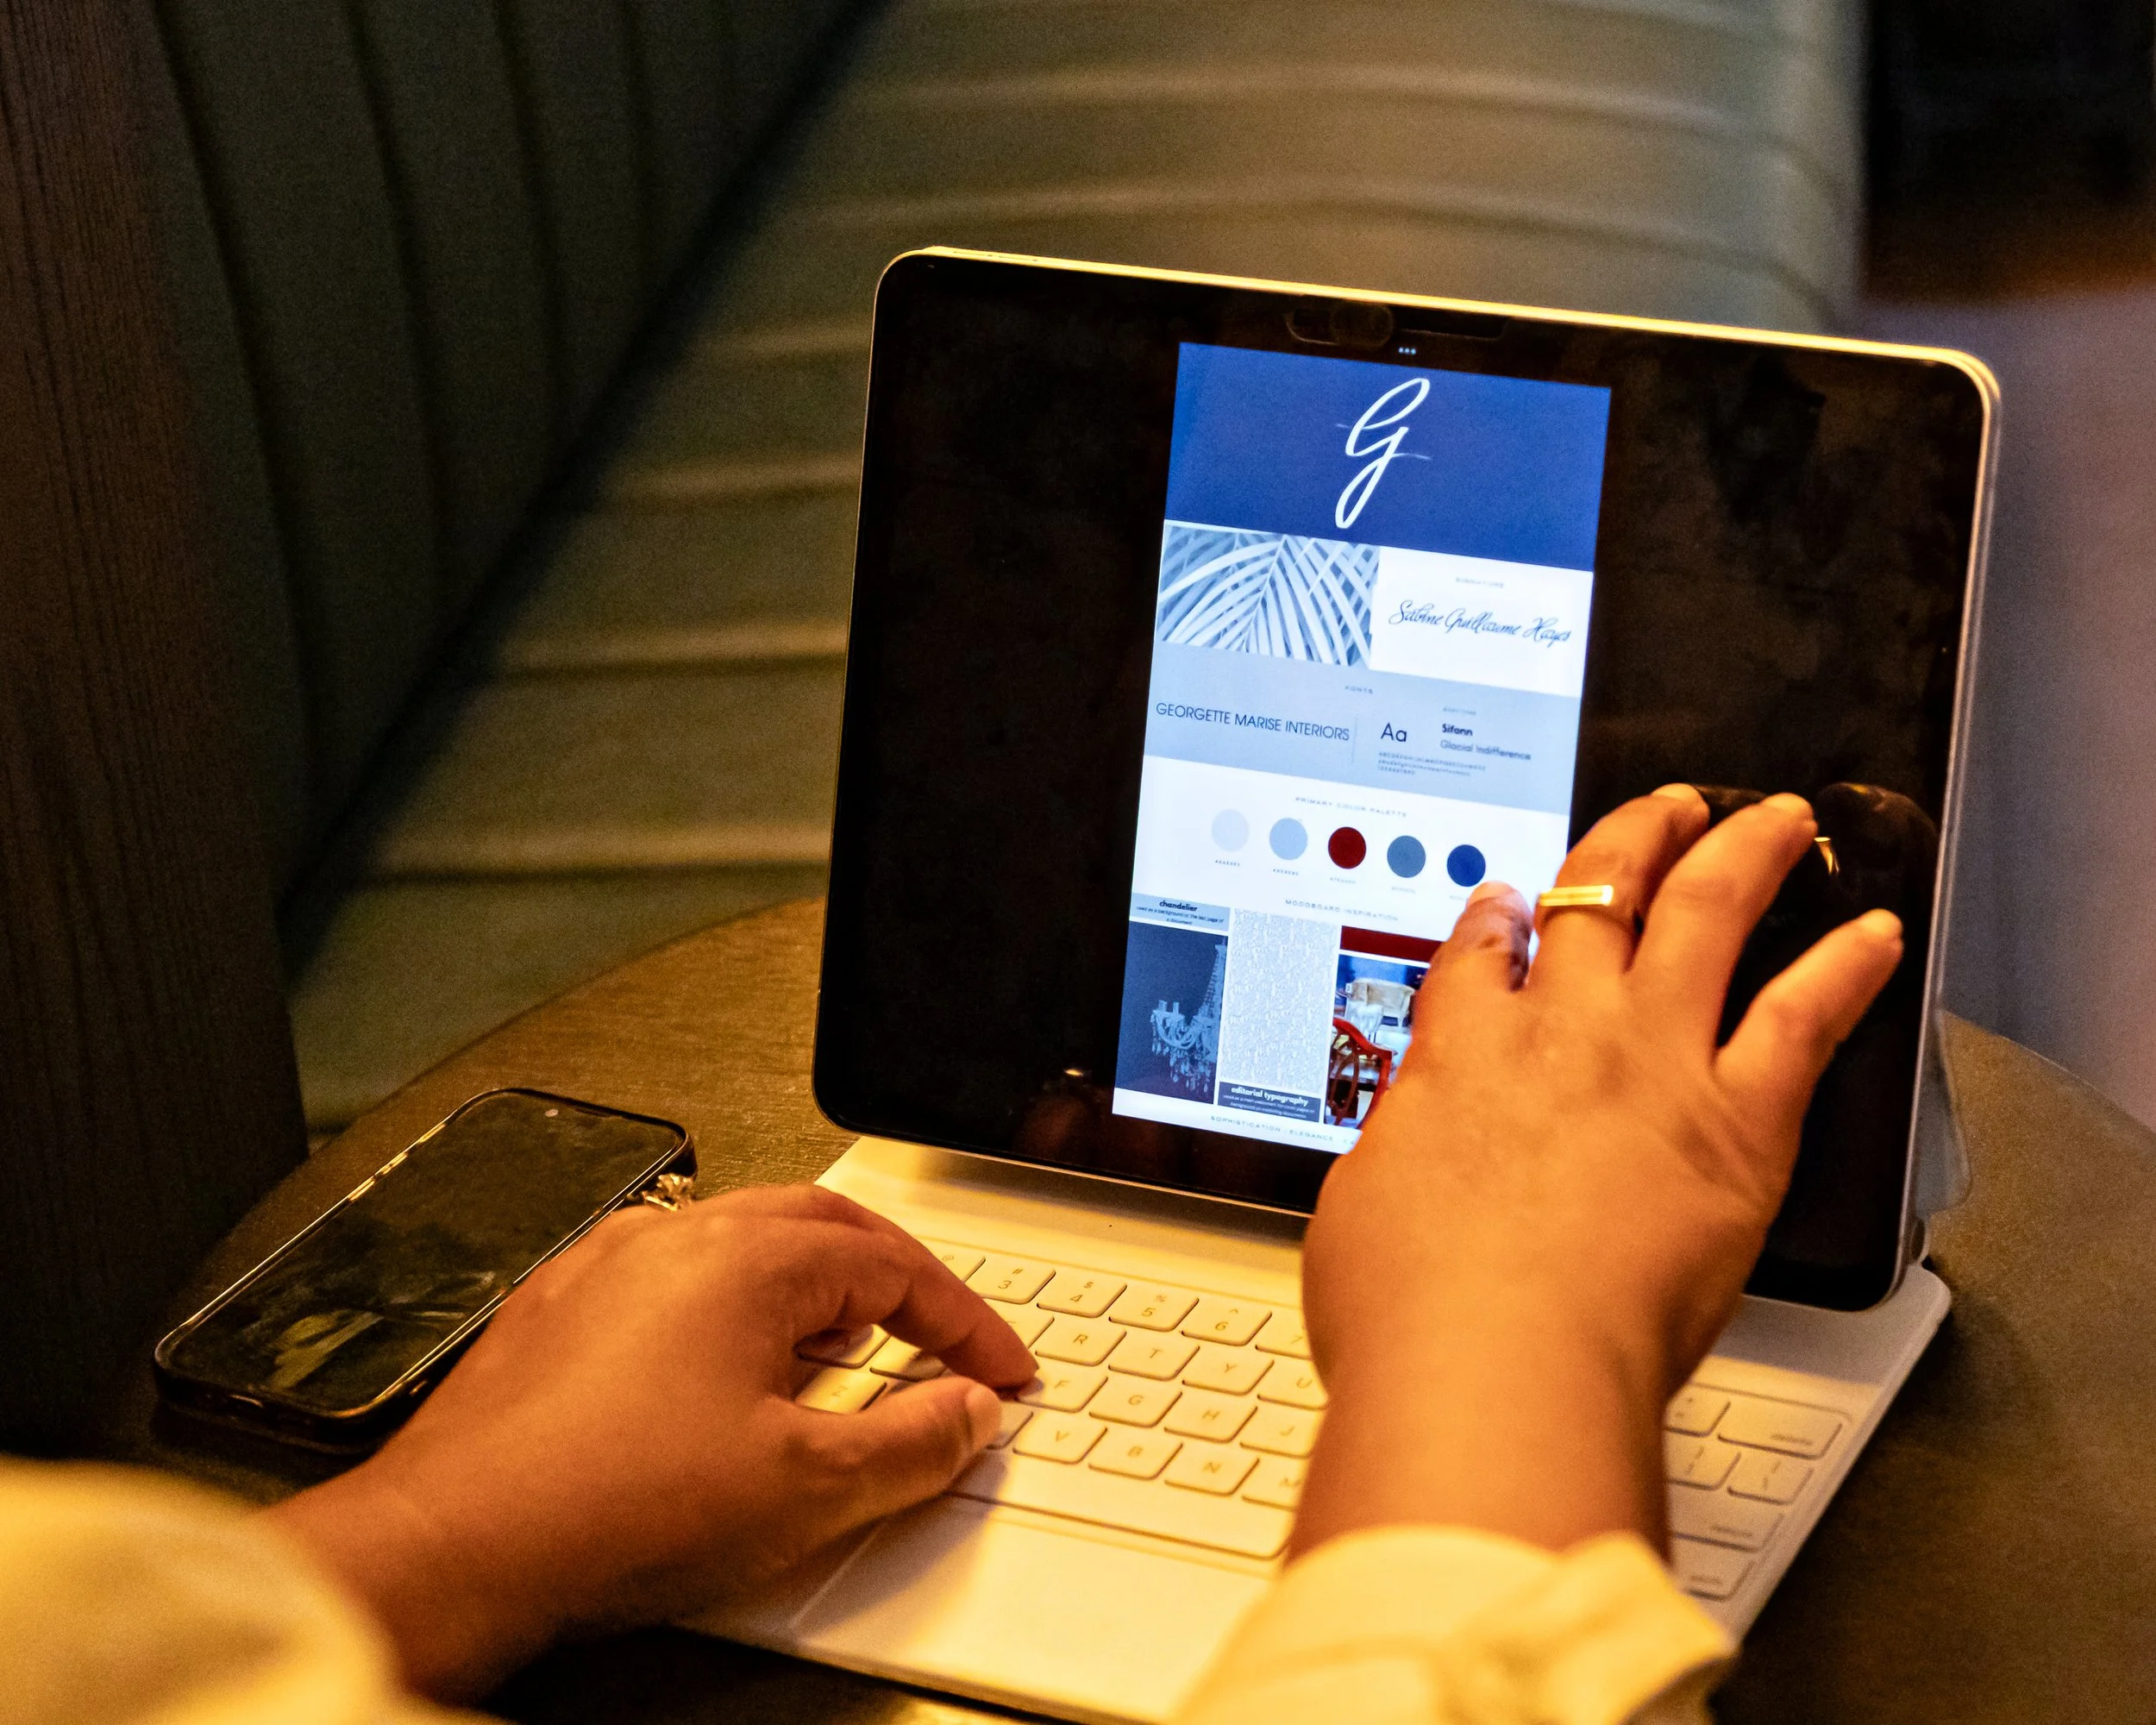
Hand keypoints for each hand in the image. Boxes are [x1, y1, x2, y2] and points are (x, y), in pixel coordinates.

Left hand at [263, 1184, 1036, 1698]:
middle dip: (895, 1283)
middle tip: (939, 1341)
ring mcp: (607, 1266)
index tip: (998, 1374)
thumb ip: (911, 1444)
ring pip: (742, 1246)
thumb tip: (967, 1415)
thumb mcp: (804, 1488)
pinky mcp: (558, 1310)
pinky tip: (730, 1377)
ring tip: (846, 1358)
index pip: (894, 1266)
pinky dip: (733, 1311)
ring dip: (812, 1291)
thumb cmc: (611, 1506)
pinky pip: (673, 1281)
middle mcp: (675, 1236)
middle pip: (821, 1230)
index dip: (964, 1324)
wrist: (458, 1544)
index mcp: (746, 1256)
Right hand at [1292, 787, 1904, 1558]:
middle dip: (1633, 844)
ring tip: (1769, 821)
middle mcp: (1558, 1033)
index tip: (1511, 901)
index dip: (1499, 918)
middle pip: (1598, 901)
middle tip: (1663, 814)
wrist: (1494, 1366)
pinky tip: (1874, 934)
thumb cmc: (1413, 1314)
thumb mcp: (1356, 1212)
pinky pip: (1804, 1016)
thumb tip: (1401, 1151)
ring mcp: (1652, 1061)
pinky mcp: (1737, 1117)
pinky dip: (1845, 967)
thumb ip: (1394, 1154)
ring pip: (1704, 917)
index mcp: (1458, 1056)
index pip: (1481, 958)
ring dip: (1740, 855)